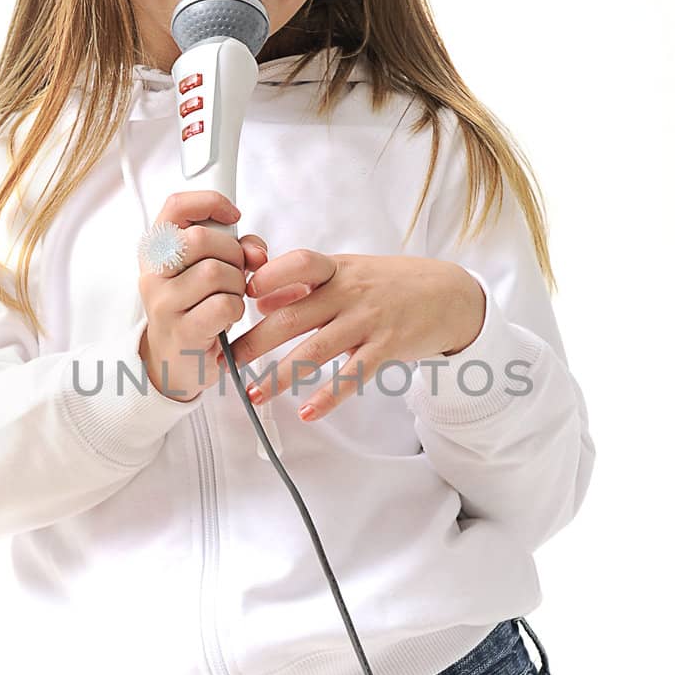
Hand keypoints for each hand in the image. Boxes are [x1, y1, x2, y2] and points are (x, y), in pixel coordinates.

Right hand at [138, 190, 267, 401]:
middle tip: (235, 271)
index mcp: (156, 250)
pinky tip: (227, 317)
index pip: (176, 207)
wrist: (176, 361)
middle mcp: (152, 274)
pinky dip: (236, 308)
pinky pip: (224, 304)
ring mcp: (163, 303)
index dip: (210, 203)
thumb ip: (237, 248)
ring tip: (229, 297)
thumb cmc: (196, 308)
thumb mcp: (211, 270)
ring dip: (236, 284)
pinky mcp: (183, 331)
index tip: (234, 216)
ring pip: (215, 272)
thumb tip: (257, 251)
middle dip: (232, 253)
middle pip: (201, 239)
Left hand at [227, 251, 486, 420]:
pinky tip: (307, 411)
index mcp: (335, 269)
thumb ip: (304, 284)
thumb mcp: (347, 271)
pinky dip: (329, 396)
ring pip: (315, 350)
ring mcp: (368, 320)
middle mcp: (349, 292)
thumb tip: (259, 300)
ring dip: (280, 375)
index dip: (268, 277)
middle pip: (293, 316)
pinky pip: (353, 375)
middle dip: (254, 341)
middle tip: (224, 363)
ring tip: (254, 395)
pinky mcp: (387, 348)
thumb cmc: (390, 283)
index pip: (298, 263)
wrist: (449, 295)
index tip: (239, 295)